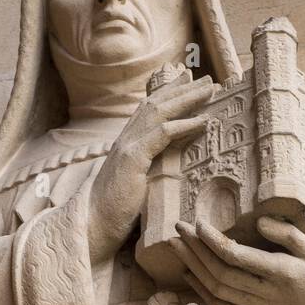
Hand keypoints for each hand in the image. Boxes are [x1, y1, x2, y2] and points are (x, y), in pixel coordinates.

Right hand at [87, 74, 214, 264]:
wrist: (95, 225)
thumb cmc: (117, 211)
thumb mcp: (139, 183)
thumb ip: (152, 167)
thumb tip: (174, 162)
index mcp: (127, 144)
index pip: (149, 109)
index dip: (169, 93)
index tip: (188, 81)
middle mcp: (126, 139)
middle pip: (157, 103)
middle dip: (183, 89)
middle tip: (207, 79)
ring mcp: (128, 146)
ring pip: (161, 112)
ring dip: (187, 99)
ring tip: (209, 90)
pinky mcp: (133, 158)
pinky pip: (163, 134)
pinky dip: (185, 125)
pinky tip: (203, 120)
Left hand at [171, 215, 304, 304]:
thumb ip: (287, 233)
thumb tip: (258, 221)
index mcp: (282, 273)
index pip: (237, 257)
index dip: (213, 240)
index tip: (199, 223)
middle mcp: (267, 293)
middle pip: (220, 272)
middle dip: (195, 249)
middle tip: (179, 228)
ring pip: (216, 290)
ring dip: (193, 267)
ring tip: (178, 246)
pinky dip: (201, 291)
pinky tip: (190, 273)